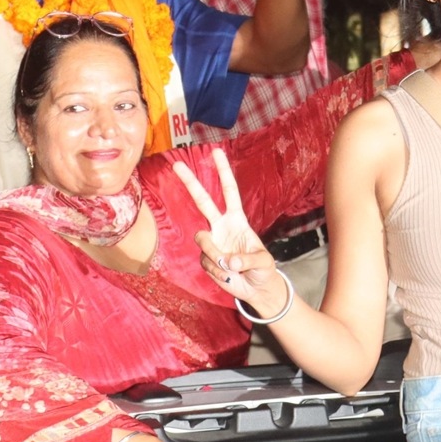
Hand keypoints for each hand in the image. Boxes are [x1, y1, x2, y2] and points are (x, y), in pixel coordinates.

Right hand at [173, 149, 286, 316]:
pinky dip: (218, 272)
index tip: (216, 152)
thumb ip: (248, 260)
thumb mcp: (264, 263)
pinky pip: (206, 262)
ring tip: (231, 268)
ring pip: (202, 239)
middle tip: (176, 164)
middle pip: (202, 201)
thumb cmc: (263, 270)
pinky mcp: (205, 259)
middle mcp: (221, 227)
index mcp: (238, 220)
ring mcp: (212, 242)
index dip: (223, 172)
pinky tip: (228, 276)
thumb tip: (230, 260)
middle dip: (190, 182)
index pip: (229, 191)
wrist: (255, 290)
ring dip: (215, 255)